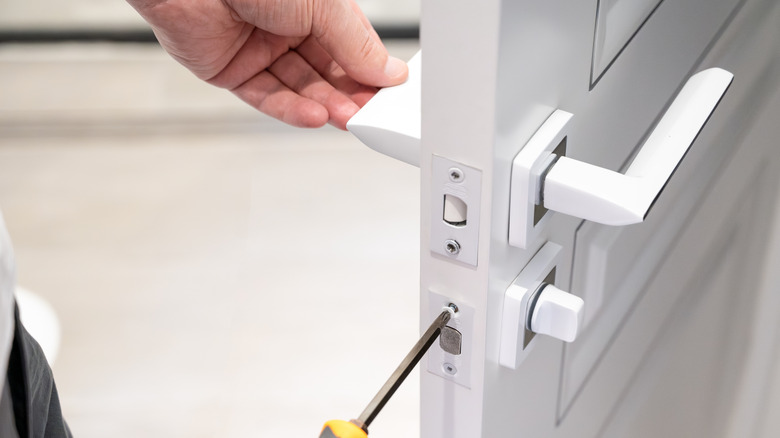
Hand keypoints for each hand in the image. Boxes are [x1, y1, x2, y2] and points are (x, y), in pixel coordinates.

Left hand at [128, 0, 408, 129]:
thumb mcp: (322, 5)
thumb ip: (355, 42)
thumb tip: (388, 71)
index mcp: (313, 5)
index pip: (350, 45)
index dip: (370, 70)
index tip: (390, 93)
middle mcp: (286, 25)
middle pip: (326, 70)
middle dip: (350, 94)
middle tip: (372, 115)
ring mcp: (258, 48)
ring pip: (299, 87)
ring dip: (325, 106)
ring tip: (349, 121)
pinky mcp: (231, 70)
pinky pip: (267, 96)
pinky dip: (291, 110)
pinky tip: (315, 118)